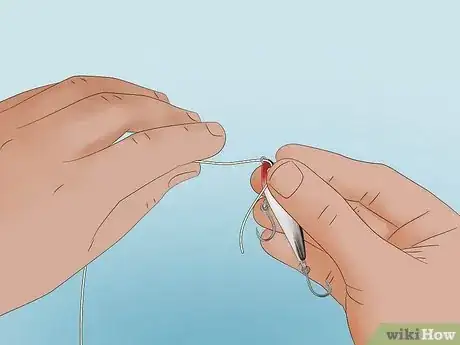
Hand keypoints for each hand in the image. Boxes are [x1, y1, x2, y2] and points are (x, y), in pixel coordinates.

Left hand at [0, 76, 225, 315]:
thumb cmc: (15, 264)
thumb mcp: (87, 244)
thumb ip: (140, 200)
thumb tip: (182, 170)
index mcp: (77, 191)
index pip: (153, 150)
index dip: (192, 140)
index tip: (215, 137)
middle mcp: (49, 147)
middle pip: (129, 110)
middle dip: (172, 115)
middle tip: (195, 124)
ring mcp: (21, 123)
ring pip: (98, 89)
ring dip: (141, 95)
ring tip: (166, 107)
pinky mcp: (5, 113)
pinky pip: (64, 86)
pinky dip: (104, 87)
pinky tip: (121, 97)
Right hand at [250, 144, 459, 344]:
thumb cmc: (422, 335)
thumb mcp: (375, 270)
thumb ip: (329, 219)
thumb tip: (285, 175)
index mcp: (432, 226)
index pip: (374, 183)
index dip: (326, 166)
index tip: (286, 156)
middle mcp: (407, 241)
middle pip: (346, 205)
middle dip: (302, 195)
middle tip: (262, 182)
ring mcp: (380, 265)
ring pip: (330, 233)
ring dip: (292, 223)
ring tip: (261, 212)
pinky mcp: (359, 289)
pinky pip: (325, 263)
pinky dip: (296, 253)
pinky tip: (273, 242)